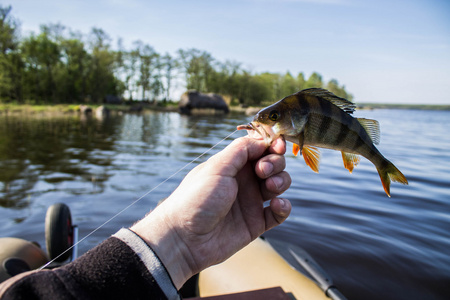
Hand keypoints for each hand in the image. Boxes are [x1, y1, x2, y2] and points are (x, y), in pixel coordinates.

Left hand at [131, 136, 291, 288]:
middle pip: (273, 164)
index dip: (272, 145)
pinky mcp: (256, 223)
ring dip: (281, 181)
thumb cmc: (196, 199)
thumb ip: (241, 150)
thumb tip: (262, 140)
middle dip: (275, 163)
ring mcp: (250, 202)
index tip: (278, 146)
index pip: (259, 149)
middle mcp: (243, 181)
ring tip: (270, 187)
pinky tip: (276, 205)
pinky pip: (279, 212)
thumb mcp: (217, 167)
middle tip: (263, 171)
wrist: (184, 239)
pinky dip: (284, 206)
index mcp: (233, 165)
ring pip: (279, 185)